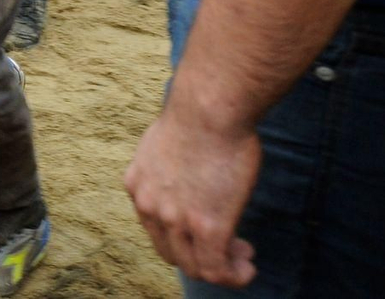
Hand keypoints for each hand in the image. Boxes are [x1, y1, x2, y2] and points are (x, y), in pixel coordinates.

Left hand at [126, 103, 260, 286]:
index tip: (210, 228)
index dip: (184, 236)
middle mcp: (149, 206)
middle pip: (171, 253)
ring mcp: (175, 219)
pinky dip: (233, 276)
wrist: (209, 108)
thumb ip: (171, 168)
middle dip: (201, 256)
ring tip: (243, 257)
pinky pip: (215, 269)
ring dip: (221, 267)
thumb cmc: (200, 117)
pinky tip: (247, 268)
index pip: (155, 228)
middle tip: (232, 246)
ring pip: (194, 267)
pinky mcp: (206, 227)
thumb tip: (187, 173)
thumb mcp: (168, 145)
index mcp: (137, 185)